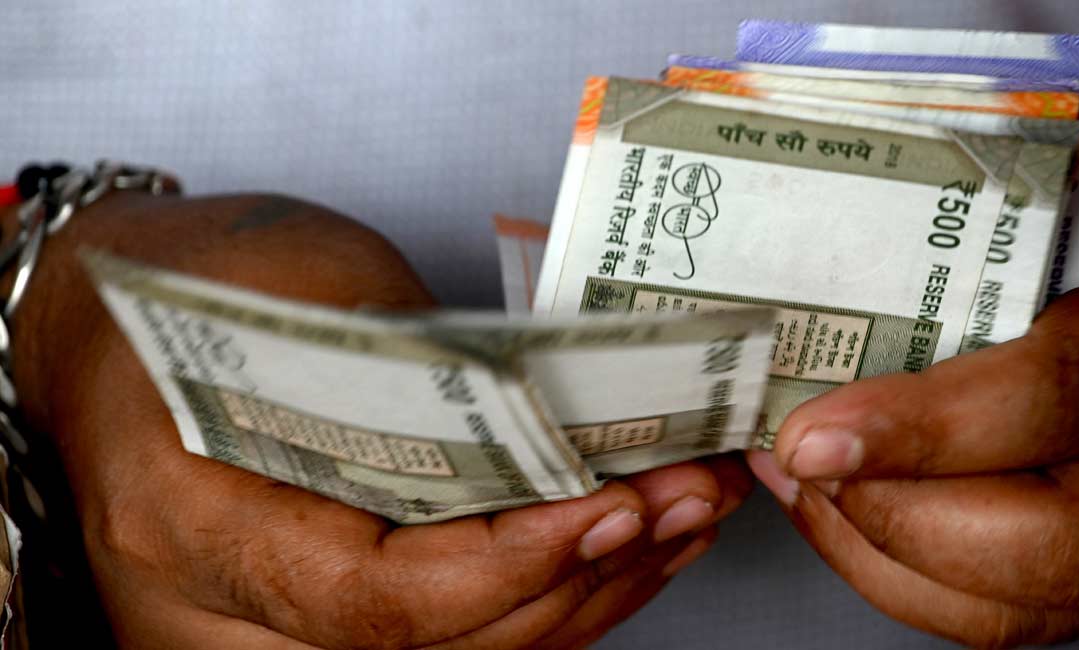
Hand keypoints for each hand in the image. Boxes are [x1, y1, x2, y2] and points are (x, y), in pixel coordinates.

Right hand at [12, 193, 750, 648]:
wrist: (129, 325)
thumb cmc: (201, 286)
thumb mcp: (310, 288)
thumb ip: (422, 371)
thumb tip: (572, 429)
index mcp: (190, 519)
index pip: (372, 600)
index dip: (508, 566)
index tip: (615, 505)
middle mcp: (221, 611)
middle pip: (434, 648)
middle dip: (580, 577)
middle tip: (686, 496)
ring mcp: (268, 631)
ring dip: (586, 588)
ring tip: (685, 510)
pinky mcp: (321, 618)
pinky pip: (449, 636)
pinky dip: (545, 591)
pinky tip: (625, 539)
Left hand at [749, 190, 1078, 646]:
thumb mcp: (1074, 172)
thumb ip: (983, 216)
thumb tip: (812, 256)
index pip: (1061, 398)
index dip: (924, 432)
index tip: (811, 432)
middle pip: (1062, 539)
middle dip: (897, 518)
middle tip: (805, 462)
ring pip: (1042, 603)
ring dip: (891, 560)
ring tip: (809, 486)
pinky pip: (1031, 612)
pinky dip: (919, 581)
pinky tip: (854, 515)